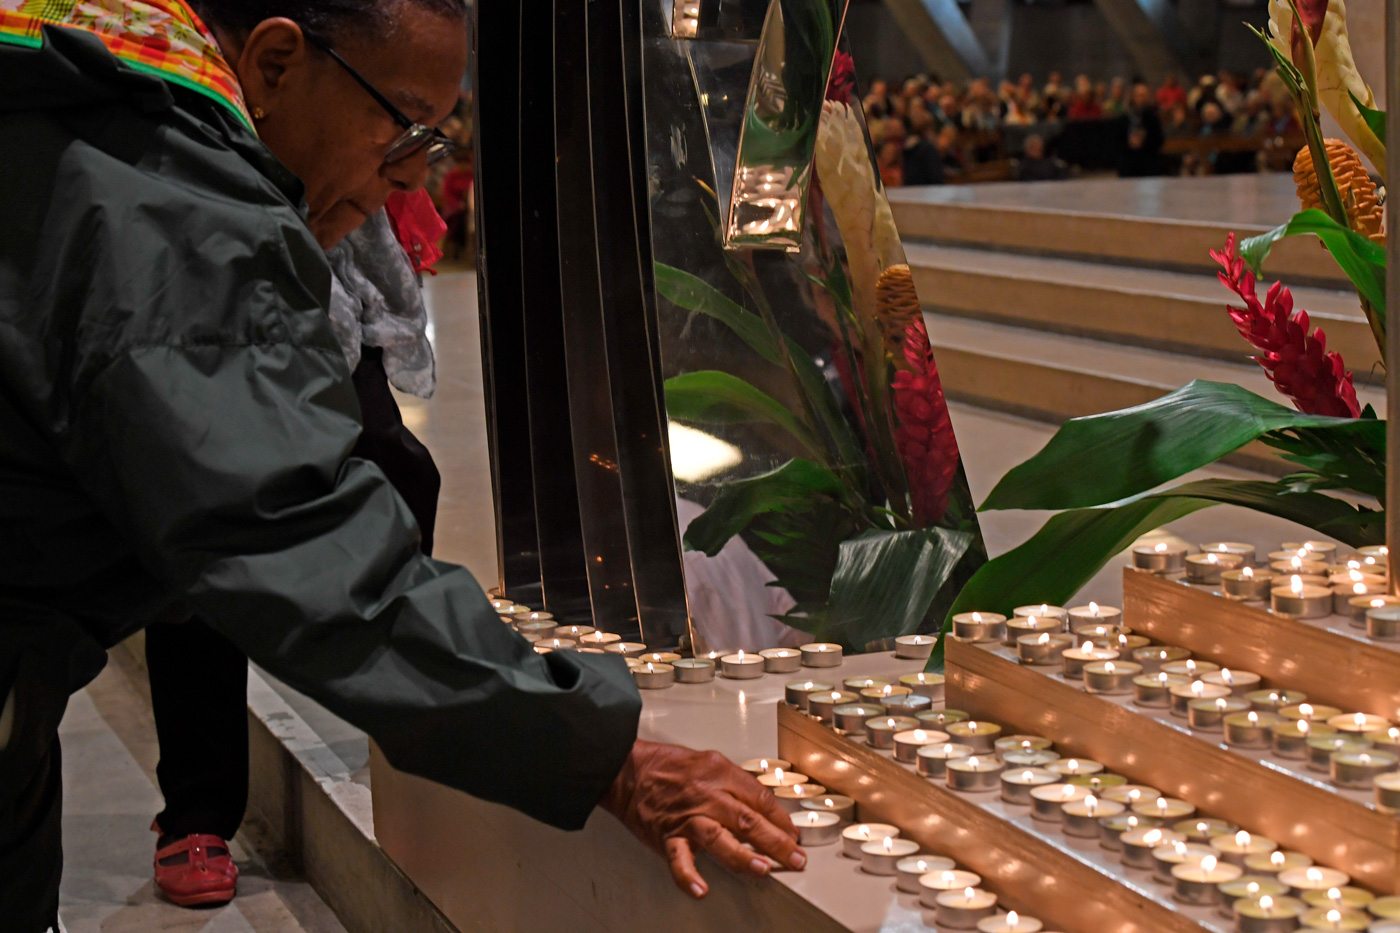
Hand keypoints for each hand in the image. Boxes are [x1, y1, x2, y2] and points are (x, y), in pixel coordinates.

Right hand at [599, 739, 804, 898]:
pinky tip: (701, 889)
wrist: (628, 771)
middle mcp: (705, 794)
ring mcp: (686, 817)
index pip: (759, 798)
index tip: (794, 835)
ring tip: (763, 869)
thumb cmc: (669, 767)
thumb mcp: (710, 762)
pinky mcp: (667, 836)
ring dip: (743, 856)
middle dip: (776, 840)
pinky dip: (689, 876)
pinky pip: (678, 858)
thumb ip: (737, 786)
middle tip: (795, 857)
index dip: (781, 819)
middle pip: (746, 818)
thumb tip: (766, 812)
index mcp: (720, 772)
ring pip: (718, 837)